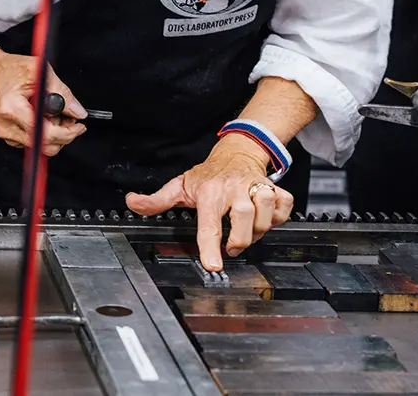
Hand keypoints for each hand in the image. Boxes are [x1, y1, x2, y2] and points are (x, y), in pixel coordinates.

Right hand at [0, 47, 87, 155]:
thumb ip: (62, 91)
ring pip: (41, 146)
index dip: (67, 133)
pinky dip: (44, 133)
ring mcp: (6, 133)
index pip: (44, 134)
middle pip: (45, 145)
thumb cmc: (9, 69)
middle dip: (64, 133)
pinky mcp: (8, 135)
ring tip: (56, 113)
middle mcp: (6, 125)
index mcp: (12, 109)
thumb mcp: (40, 71)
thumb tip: (77, 111)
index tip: (78, 126)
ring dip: (55, 133)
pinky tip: (45, 118)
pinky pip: (33, 142)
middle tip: (70, 117)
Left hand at [126, 134, 294, 271]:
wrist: (237, 151)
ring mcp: (256, 187)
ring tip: (247, 231)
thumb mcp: (180, 185)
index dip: (211, 247)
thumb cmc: (209, 174)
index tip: (213, 265)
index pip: (209, 224)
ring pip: (265, 214)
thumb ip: (157, 200)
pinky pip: (284, 206)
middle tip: (231, 244)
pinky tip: (265, 218)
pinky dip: (278, 217)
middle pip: (243, 221)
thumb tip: (133, 203)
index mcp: (210, 192)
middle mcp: (234, 189)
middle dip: (239, 241)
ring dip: (258, 229)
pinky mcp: (274, 187)